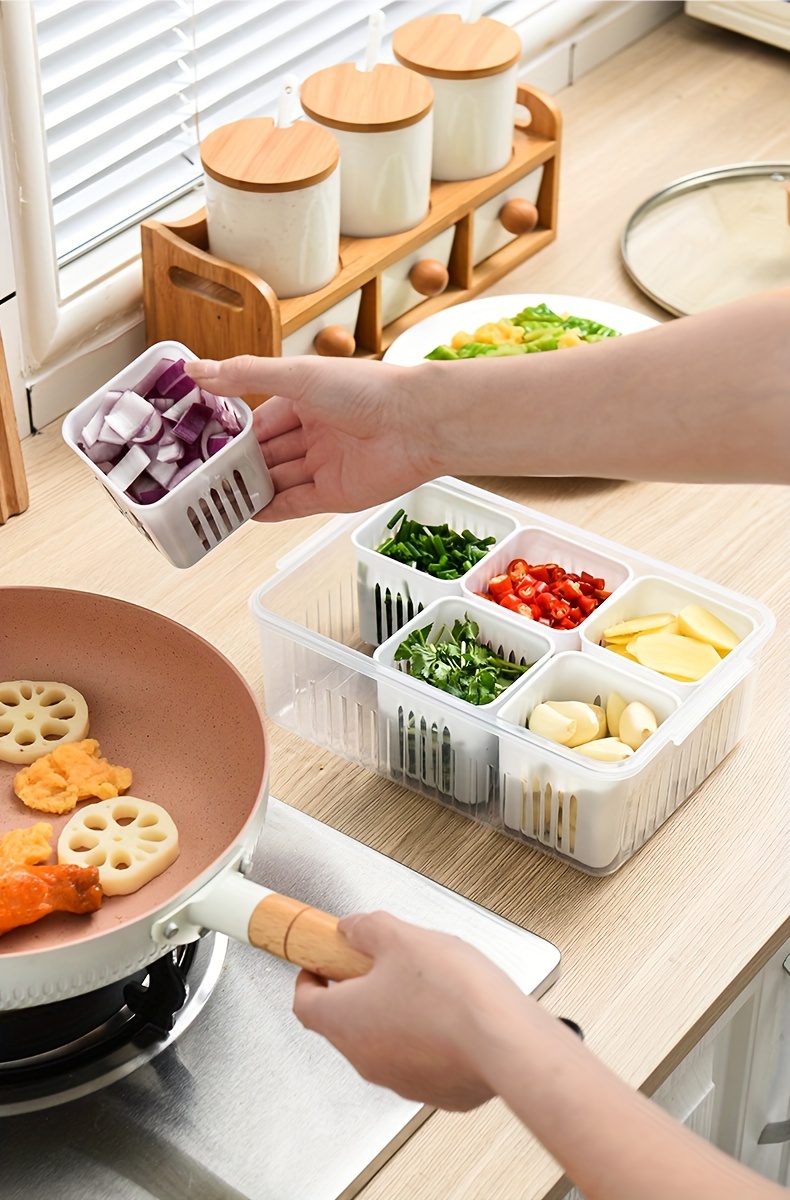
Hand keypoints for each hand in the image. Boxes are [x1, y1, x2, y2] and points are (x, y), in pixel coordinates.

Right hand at [184, 355, 438, 520]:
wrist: (415, 423)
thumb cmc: (365, 389)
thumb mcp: (296, 375)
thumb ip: (246, 375)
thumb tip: (196, 370)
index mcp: (306, 398)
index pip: (260, 419)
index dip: (232, 431)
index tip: (198, 441)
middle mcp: (316, 432)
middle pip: (267, 453)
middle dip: (237, 464)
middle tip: (198, 475)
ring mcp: (325, 465)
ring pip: (278, 480)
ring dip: (250, 488)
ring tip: (212, 497)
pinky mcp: (335, 495)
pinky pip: (295, 504)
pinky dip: (271, 509)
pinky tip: (245, 513)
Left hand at [292, 910, 526, 1109]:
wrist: (505, 1040)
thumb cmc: (452, 994)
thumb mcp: (400, 937)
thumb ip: (366, 929)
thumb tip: (351, 928)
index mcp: (345, 1019)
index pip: (304, 1004)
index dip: (308, 980)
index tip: (318, 965)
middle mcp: (364, 1057)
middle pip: (342, 1023)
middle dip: (355, 991)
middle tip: (377, 966)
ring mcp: (398, 1079)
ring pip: (380, 1042)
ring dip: (390, 1015)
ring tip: (421, 986)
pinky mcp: (434, 1089)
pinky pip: (417, 1060)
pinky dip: (422, 1039)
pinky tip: (447, 1014)